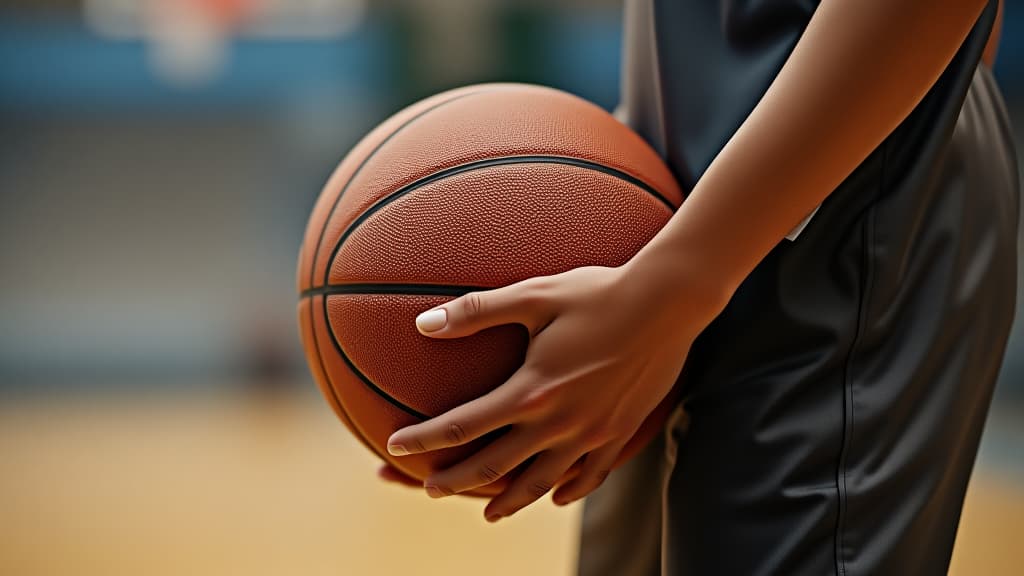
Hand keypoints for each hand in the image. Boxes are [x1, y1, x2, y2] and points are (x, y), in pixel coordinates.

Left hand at [386, 264, 727, 521]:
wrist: (668, 303)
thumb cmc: (597, 291)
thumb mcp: (533, 294)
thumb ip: (476, 311)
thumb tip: (423, 323)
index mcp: (531, 391)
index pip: (463, 426)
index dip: (424, 440)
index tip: (394, 447)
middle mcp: (559, 422)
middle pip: (495, 466)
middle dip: (457, 481)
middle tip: (428, 489)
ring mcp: (592, 434)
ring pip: (541, 482)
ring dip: (509, 501)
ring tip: (488, 513)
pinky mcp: (620, 433)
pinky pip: (590, 477)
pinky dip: (567, 491)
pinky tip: (556, 497)